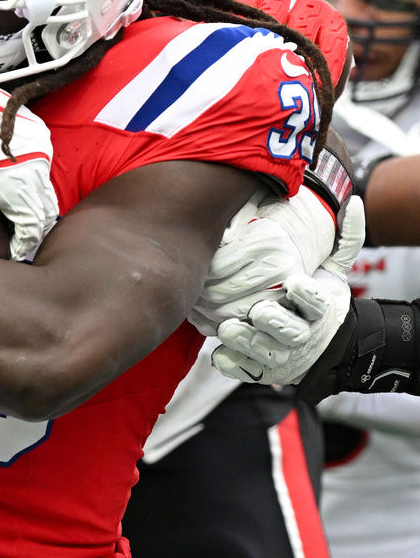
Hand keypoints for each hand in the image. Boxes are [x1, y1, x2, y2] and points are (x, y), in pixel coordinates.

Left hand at [209, 196, 363, 384]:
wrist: (319, 349)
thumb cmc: (318, 302)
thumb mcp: (335, 274)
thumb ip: (345, 242)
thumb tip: (356, 205)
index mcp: (319, 310)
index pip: (317, 304)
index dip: (308, 296)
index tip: (296, 282)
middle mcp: (302, 335)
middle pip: (292, 333)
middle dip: (275, 322)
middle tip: (258, 310)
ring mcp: (281, 356)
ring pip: (265, 353)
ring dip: (247, 341)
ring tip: (229, 327)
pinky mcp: (261, 371)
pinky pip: (244, 370)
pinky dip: (232, 363)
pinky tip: (218, 352)